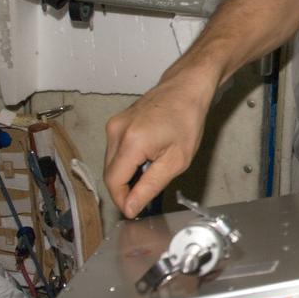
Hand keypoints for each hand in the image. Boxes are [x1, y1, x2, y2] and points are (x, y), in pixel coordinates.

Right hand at [103, 66, 216, 216]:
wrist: (187, 87)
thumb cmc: (188, 120)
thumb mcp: (176, 160)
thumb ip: (150, 186)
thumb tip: (130, 207)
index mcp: (130, 142)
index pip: (113, 182)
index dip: (122, 200)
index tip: (135, 210)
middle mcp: (116, 132)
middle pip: (110, 173)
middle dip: (125, 188)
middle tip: (148, 192)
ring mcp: (114, 124)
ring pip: (112, 162)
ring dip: (127, 173)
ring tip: (152, 169)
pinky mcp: (116, 122)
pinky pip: (116, 149)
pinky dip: (127, 160)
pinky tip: (147, 157)